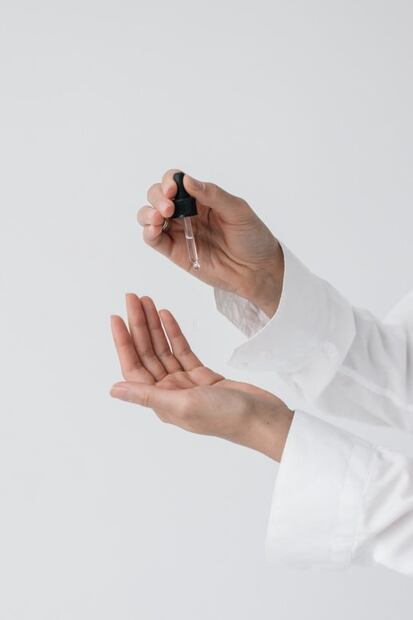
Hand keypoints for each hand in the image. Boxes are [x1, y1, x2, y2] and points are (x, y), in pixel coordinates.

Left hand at [110, 294, 292, 460]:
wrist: (261, 419)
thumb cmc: (224, 417)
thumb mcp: (181, 406)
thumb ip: (146, 396)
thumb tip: (112, 390)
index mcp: (160, 401)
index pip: (133, 367)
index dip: (123, 342)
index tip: (117, 317)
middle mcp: (169, 392)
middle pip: (147, 353)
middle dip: (139, 325)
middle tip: (132, 298)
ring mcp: (186, 383)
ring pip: (164, 349)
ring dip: (155, 325)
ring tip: (147, 301)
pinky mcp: (203, 376)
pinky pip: (183, 350)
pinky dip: (174, 333)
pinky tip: (166, 316)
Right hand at [137, 170, 283, 317]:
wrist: (257, 270)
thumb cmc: (252, 238)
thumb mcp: (237, 210)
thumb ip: (212, 195)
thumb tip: (186, 180)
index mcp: (202, 197)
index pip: (176, 181)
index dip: (169, 181)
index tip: (173, 189)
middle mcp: (187, 212)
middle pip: (158, 196)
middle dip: (157, 197)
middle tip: (169, 207)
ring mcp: (179, 231)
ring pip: (149, 215)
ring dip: (148, 213)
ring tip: (160, 218)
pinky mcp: (175, 251)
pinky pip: (153, 239)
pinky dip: (148, 231)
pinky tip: (154, 228)